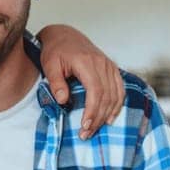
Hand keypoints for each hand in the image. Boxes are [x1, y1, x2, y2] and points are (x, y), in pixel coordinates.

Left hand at [37, 25, 123, 139]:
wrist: (64, 35)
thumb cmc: (55, 50)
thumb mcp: (49, 65)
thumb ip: (56, 83)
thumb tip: (64, 100)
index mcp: (87, 62)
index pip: (95, 91)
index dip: (92, 111)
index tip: (85, 126)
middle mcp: (102, 63)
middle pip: (106, 96)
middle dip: (97, 118)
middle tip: (86, 134)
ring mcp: (109, 65)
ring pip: (115, 95)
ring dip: (107, 114)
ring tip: (95, 129)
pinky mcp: (111, 68)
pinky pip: (120, 89)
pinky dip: (117, 104)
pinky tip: (110, 117)